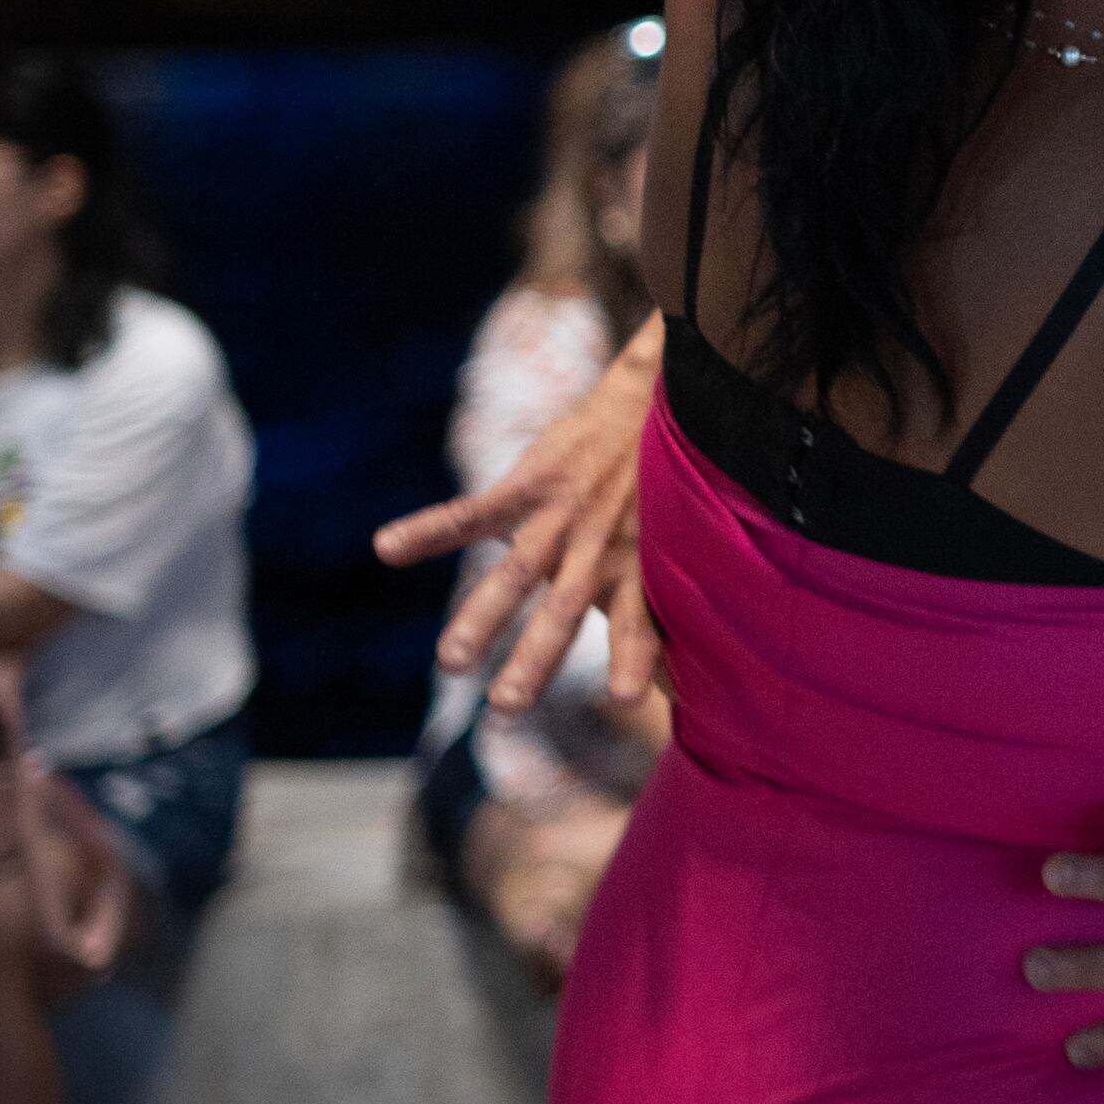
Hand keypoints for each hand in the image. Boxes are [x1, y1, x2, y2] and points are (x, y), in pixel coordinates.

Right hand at [375, 319, 660, 708]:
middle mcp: (600, 547)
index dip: (637, 657)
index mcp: (643, 565)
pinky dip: (430, 530)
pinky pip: (475, 512)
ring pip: (516, 574)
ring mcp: (563, 516)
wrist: (668, 395)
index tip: (626, 698)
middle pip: (563, 612)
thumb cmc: (681, 478)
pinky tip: (387, 548)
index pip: (639, 620)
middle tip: (505, 708)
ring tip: (451, 660)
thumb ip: (698, 592)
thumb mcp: (698, 533)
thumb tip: (717, 675)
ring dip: (481, 617)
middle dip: (534, 661)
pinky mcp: (532, 483)